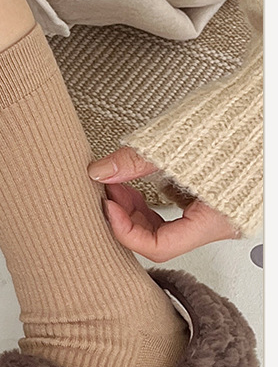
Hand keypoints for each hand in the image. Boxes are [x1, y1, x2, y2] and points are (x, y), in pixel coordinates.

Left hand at [87, 145, 239, 258]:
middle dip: (127, 217)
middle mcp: (217, 224)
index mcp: (215, 220)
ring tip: (119, 185)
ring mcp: (215, 215)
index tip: (108, 207)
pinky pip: (176, 215)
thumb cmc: (240, 132)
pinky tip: (139, 184)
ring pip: (165, 228)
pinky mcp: (211, 203)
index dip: (126, 230)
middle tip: (109, 192)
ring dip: (136, 209)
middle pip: (159, 239)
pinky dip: (152, 203)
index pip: (159, 247)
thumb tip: (103, 171)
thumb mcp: (178, 146)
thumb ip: (136, 161)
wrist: (263, 120)